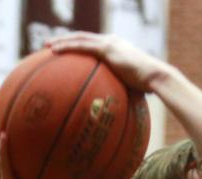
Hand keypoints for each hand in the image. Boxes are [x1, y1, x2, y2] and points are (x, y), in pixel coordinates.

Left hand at [46, 32, 167, 91]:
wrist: (154, 78)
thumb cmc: (146, 90)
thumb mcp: (129, 92)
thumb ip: (118, 97)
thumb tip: (111, 116)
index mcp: (116, 50)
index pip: (93, 47)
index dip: (79, 48)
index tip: (66, 54)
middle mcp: (111, 42)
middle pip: (83, 39)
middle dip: (66, 41)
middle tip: (50, 46)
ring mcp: (109, 43)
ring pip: (79, 38)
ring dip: (62, 41)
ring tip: (47, 46)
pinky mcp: (107, 48)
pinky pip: (82, 45)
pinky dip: (67, 46)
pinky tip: (54, 50)